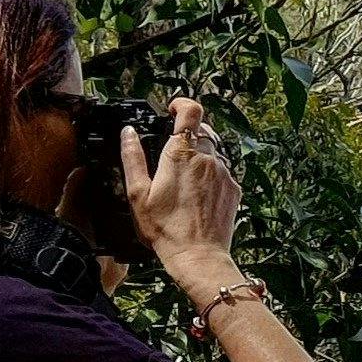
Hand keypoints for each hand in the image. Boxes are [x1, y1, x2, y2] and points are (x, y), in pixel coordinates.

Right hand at [126, 100, 241, 287]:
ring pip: (213, 151)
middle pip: (201, 131)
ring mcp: (223, 173)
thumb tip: (127, 133)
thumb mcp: (138, 194)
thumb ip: (132, 158)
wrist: (198, 256)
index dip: (182, 104)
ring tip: (182, 181)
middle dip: (187, 136)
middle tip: (171, 154)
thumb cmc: (165, 229)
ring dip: (199, 156)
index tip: (172, 110)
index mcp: (181, 154)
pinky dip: (210, 174)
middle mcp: (207, 158)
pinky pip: (222, 170)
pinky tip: (196, 194)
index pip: (191, 110)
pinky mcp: (233, 188)